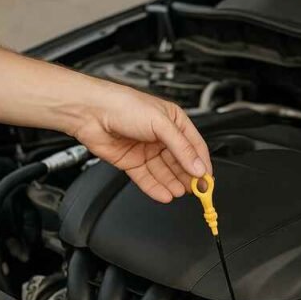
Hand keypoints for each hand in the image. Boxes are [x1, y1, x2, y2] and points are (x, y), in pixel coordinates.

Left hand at [72, 87, 212, 202]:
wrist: (91, 112)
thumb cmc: (124, 105)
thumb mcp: (161, 123)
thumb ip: (182, 148)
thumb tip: (198, 167)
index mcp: (174, 122)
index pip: (195, 147)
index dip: (202, 164)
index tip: (208, 180)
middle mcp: (161, 136)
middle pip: (181, 162)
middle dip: (189, 177)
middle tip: (198, 191)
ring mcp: (147, 150)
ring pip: (165, 173)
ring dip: (174, 184)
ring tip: (182, 193)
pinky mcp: (132, 162)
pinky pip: (147, 179)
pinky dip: (156, 188)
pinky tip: (165, 194)